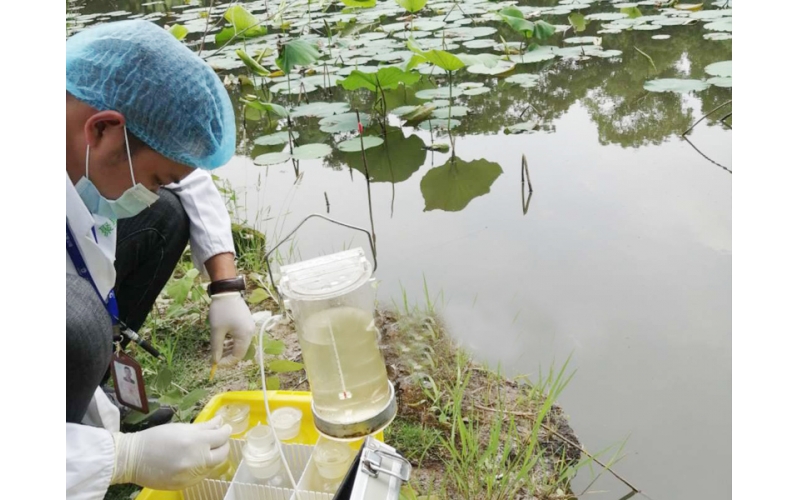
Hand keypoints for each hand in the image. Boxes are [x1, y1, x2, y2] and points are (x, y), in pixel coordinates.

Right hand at [111, 417, 230, 489]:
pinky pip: (201, 476)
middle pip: (222, 454)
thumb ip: (203, 426)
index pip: (221, 437)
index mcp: (195, 442)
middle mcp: (196, 460)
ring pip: (213, 466)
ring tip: (207, 450)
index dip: (226, 431)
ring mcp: (191, 475)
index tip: (225, 427)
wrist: (132, 459)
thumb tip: (220, 421)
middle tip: (219, 439)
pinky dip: (203, 468)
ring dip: (214, 457)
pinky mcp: (184, 485)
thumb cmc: (155, 438)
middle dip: (224, 445)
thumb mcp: (180, 428)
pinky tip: (196, 461)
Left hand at [209, 292, 254, 367]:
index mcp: (245, 336)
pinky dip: (232, 342)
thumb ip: (216, 348)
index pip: (237, 356)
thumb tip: (215, 361)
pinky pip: (240, 337)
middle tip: (215, 359)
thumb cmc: (221, 311)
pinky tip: (223, 342)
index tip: (215, 364)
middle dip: (227, 357)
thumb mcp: (216, 330)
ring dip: (229, 350)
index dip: (226, 362)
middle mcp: (250, 333)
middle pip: (240, 351)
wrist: (227, 291)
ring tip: (217, 351)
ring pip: (240, 344)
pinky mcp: (246, 323)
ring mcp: (249, 327)